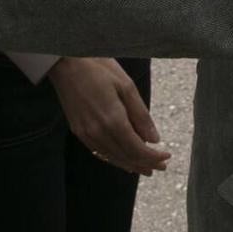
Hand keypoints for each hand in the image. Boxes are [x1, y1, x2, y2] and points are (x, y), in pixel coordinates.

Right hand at [47, 57, 170, 176]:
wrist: (65, 63)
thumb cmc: (99, 68)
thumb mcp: (126, 86)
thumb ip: (141, 115)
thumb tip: (154, 139)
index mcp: (113, 119)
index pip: (137, 148)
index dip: (153, 156)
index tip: (166, 157)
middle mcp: (98, 131)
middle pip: (126, 156)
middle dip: (146, 163)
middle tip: (161, 166)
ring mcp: (86, 133)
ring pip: (112, 157)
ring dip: (131, 164)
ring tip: (146, 169)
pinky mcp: (78, 131)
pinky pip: (99, 152)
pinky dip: (114, 158)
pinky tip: (123, 160)